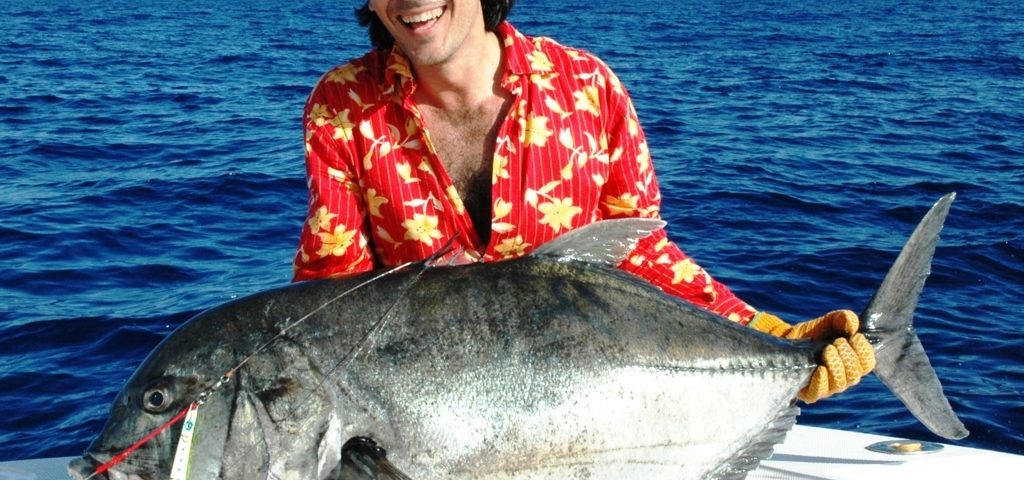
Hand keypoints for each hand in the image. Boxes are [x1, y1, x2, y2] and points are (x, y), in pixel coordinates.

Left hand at [750, 310, 875, 402]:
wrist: (788, 338)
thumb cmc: (815, 332)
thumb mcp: (830, 321)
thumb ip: (844, 319)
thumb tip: (853, 325)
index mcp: (853, 361)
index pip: (868, 363)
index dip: (864, 351)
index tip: (854, 336)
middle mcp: (843, 376)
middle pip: (854, 374)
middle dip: (848, 357)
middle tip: (837, 342)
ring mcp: (827, 386)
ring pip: (840, 384)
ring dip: (836, 365)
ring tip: (827, 350)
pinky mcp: (810, 392)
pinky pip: (820, 392)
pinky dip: (822, 380)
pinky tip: (820, 368)